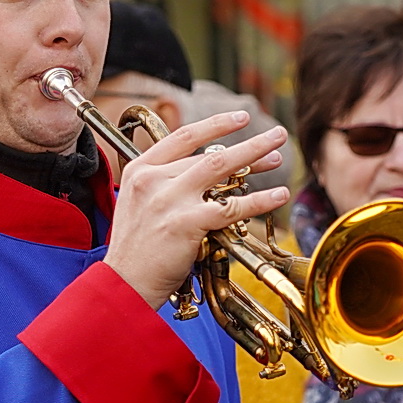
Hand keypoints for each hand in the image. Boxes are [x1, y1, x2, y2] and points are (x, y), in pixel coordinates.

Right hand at [104, 111, 289, 309]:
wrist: (123, 284)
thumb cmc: (135, 251)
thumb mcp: (138, 205)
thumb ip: (165, 184)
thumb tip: (204, 172)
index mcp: (140, 170)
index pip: (183, 136)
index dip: (215, 125)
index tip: (239, 118)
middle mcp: (153, 179)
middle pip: (208, 153)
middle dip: (247, 145)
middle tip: (274, 135)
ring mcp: (169, 200)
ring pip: (220, 169)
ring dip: (255, 158)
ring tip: (278, 155)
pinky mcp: (185, 223)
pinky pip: (230, 207)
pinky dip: (258, 200)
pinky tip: (277, 194)